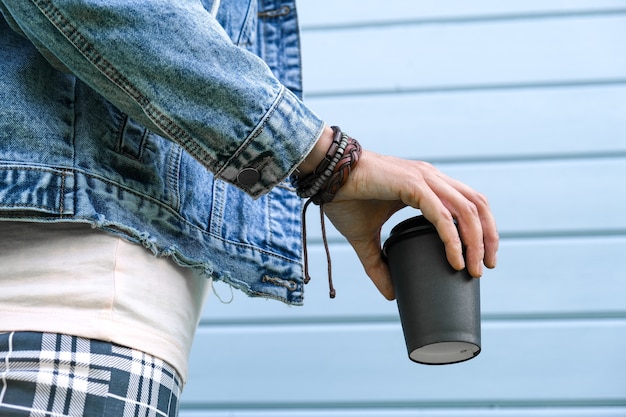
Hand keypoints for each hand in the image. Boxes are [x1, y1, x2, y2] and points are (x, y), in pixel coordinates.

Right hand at [322, 149, 498, 299]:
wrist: (326, 176)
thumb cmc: (344, 198)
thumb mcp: (365, 238)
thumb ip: (379, 264)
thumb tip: (391, 294)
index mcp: (426, 185)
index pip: (468, 203)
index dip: (481, 229)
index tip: (481, 258)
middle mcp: (430, 178)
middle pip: (477, 205)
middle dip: (488, 237)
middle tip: (485, 267)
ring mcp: (423, 179)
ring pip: (466, 209)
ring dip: (476, 241)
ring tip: (474, 269)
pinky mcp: (412, 185)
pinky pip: (442, 214)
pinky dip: (452, 238)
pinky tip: (455, 259)